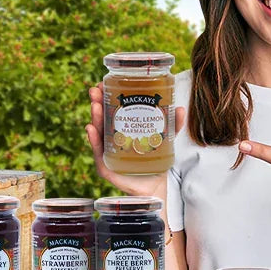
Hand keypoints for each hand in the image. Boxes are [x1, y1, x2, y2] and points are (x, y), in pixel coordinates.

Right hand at [85, 84, 184, 201]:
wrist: (155, 186)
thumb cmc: (156, 160)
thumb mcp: (166, 139)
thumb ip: (173, 125)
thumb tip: (179, 109)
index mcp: (122, 129)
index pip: (111, 109)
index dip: (106, 96)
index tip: (104, 82)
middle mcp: (111, 139)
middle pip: (101, 118)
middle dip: (97, 102)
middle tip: (96, 90)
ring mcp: (107, 152)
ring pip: (97, 132)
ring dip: (94, 117)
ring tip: (95, 105)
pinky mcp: (106, 167)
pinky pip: (98, 152)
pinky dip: (93, 140)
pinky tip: (91, 129)